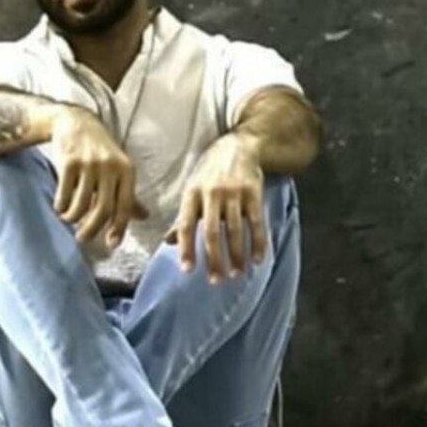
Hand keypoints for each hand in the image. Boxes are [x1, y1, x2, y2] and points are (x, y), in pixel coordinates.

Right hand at [49, 106, 147, 246]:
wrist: (76, 123)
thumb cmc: (101, 152)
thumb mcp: (120, 169)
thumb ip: (128, 194)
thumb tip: (143, 217)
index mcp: (127, 171)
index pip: (126, 205)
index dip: (119, 227)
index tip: (112, 244)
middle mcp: (111, 167)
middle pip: (103, 208)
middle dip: (92, 228)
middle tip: (83, 239)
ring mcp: (89, 164)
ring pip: (81, 203)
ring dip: (73, 218)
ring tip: (69, 219)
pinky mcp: (68, 161)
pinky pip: (64, 193)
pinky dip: (61, 206)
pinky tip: (60, 207)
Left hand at [165, 134, 265, 283]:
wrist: (239, 146)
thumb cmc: (211, 172)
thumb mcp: (192, 189)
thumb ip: (183, 217)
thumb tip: (168, 243)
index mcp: (191, 194)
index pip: (185, 226)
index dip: (186, 249)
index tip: (188, 271)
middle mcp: (211, 194)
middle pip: (211, 232)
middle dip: (214, 259)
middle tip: (216, 280)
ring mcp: (234, 194)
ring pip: (234, 230)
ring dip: (236, 255)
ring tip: (236, 273)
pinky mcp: (254, 194)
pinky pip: (256, 223)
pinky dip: (257, 243)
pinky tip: (258, 259)